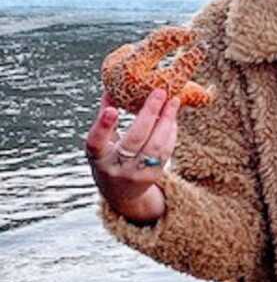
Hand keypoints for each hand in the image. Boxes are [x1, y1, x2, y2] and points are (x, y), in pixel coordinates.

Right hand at [84, 88, 179, 218]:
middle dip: (148, 114)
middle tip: (160, 91)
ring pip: (156, 146)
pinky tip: (173, 117)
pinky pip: (166, 152)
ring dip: (167, 121)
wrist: (121, 194)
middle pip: (135, 139)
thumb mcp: (101, 143)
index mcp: (98, 157)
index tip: (111, 109)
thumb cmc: (109, 160)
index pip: (96, 142)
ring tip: (173, 101)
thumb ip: (105, 118)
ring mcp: (136, 174)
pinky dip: (171, 132)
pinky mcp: (153, 177)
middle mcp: (116, 168)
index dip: (103, 126)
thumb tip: (110, 87)